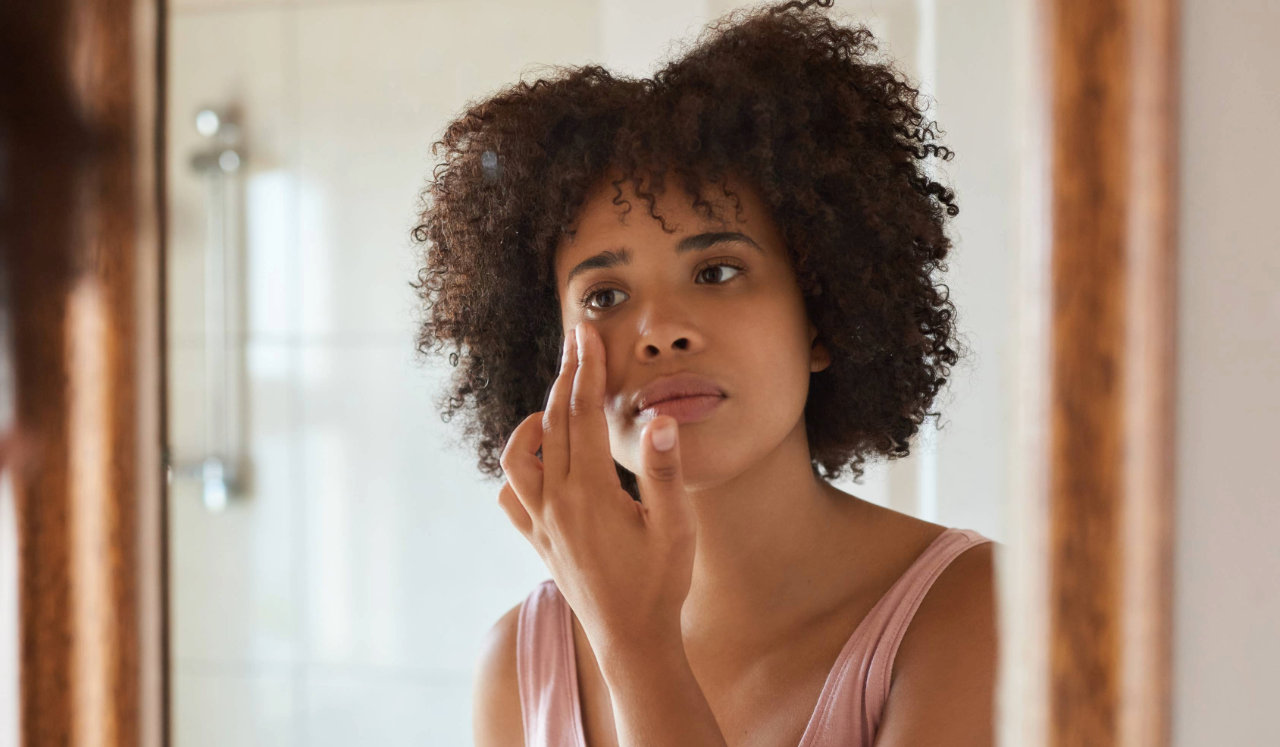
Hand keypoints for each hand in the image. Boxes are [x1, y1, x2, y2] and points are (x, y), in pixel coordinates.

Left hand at [497, 321, 696, 659]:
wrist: (631, 640)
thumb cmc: (660, 584)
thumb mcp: (675, 527)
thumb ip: (665, 472)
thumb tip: (660, 420)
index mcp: (590, 492)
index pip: (583, 413)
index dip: (586, 369)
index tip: (587, 333)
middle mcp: (556, 502)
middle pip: (552, 422)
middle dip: (565, 376)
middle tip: (576, 341)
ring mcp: (541, 523)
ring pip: (518, 458)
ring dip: (533, 424)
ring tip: (556, 408)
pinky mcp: (537, 542)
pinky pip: (510, 498)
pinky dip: (518, 472)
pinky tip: (540, 466)